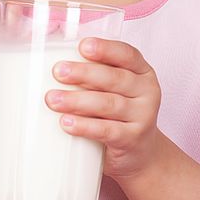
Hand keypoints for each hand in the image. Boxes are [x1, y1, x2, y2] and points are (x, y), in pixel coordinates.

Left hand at [45, 37, 160, 180]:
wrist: (140, 153)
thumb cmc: (119, 112)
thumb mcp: (115, 88)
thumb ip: (94, 73)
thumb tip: (54, 62)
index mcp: (142, 71)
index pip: (127, 54)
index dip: (105, 48)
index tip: (83, 46)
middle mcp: (146, 91)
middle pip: (114, 78)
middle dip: (83, 73)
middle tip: (58, 71)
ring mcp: (142, 116)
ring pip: (108, 104)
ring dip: (77, 100)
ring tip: (52, 99)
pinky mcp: (132, 140)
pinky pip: (107, 131)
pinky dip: (85, 126)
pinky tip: (66, 123)